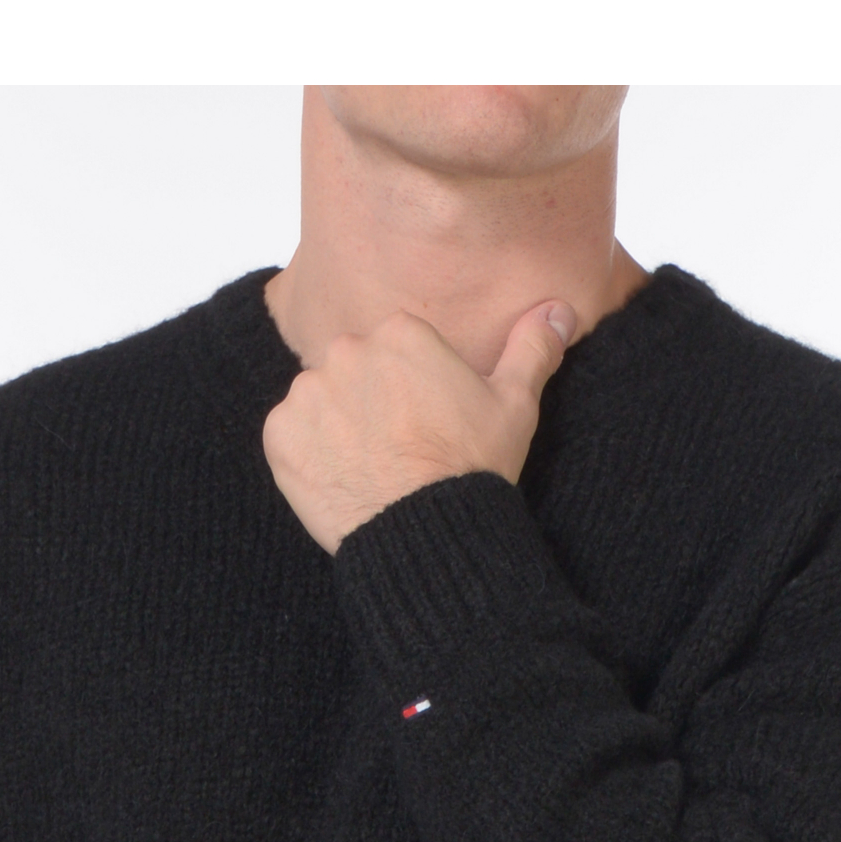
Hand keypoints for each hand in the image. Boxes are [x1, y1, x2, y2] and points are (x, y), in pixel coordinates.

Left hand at [262, 299, 576, 554]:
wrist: (426, 532)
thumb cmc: (473, 466)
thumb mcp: (515, 405)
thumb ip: (532, 348)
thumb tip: (560, 309)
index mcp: (401, 332)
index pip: (398, 349)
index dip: (414, 387)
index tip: (427, 420)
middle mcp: (348, 351)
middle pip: (356, 370)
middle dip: (372, 401)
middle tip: (400, 446)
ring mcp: (308, 393)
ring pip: (320, 401)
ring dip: (338, 427)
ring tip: (373, 466)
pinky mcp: (280, 435)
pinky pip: (289, 435)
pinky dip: (309, 455)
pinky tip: (344, 479)